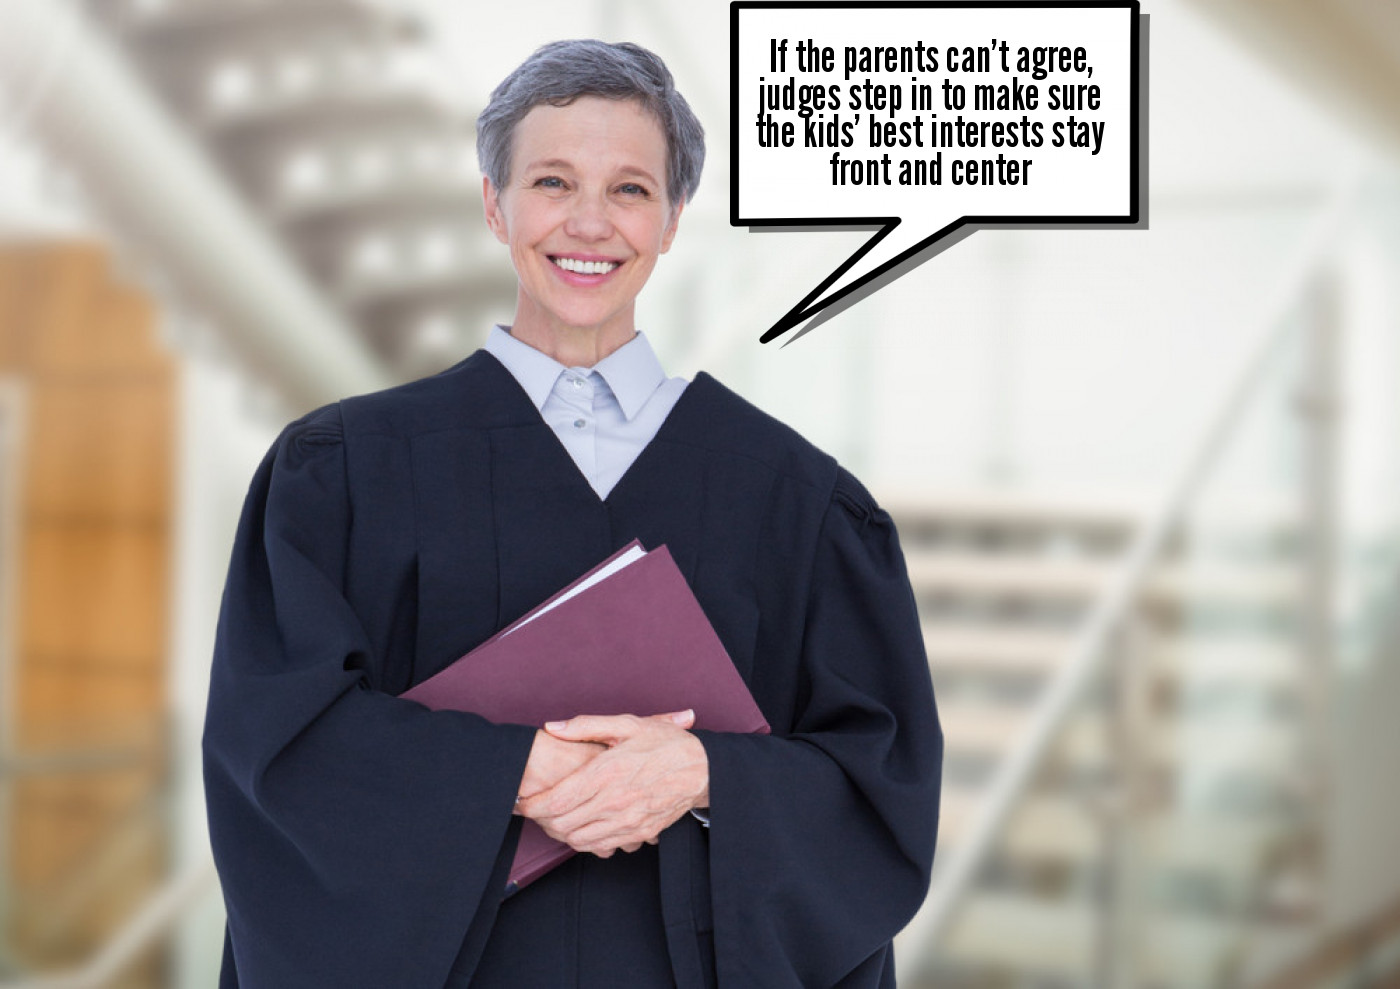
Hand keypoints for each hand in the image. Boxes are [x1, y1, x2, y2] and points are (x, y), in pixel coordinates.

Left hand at [515, 710, 708, 857]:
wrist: (702, 769)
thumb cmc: (665, 744)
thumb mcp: (627, 724)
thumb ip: (587, 725)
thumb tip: (552, 726)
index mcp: (607, 771)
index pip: (557, 799)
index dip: (531, 803)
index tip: (520, 799)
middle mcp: (615, 800)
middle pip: (561, 823)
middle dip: (540, 819)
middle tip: (532, 808)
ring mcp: (627, 820)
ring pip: (578, 839)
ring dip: (559, 832)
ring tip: (552, 818)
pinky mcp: (638, 833)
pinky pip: (600, 846)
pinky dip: (583, 840)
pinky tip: (580, 825)